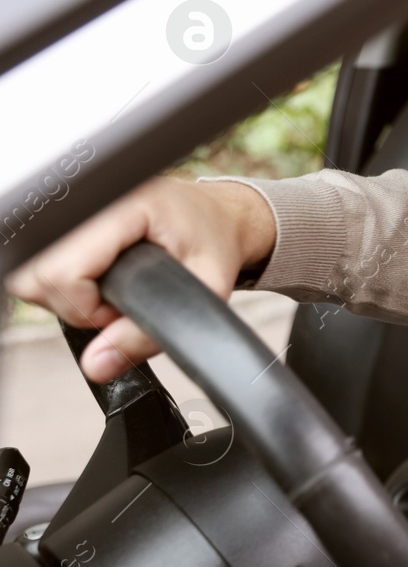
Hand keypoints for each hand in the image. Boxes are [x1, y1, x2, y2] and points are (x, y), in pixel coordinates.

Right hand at [4, 178, 275, 381]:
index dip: (88, 308)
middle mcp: (87, 201)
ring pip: (31, 277)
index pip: (61, 271)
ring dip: (69, 298)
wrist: (216, 216)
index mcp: (121, 206)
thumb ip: (150, 333)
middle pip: (37, 277)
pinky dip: (65, 287)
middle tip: (121, 301)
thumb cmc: (214, 242)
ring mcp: (69, 210)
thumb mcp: (206, 289)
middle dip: (77, 306)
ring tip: (115, 288)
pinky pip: (37, 270)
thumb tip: (98, 365)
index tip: (125, 307)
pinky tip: (100, 278)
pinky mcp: (61, 224)